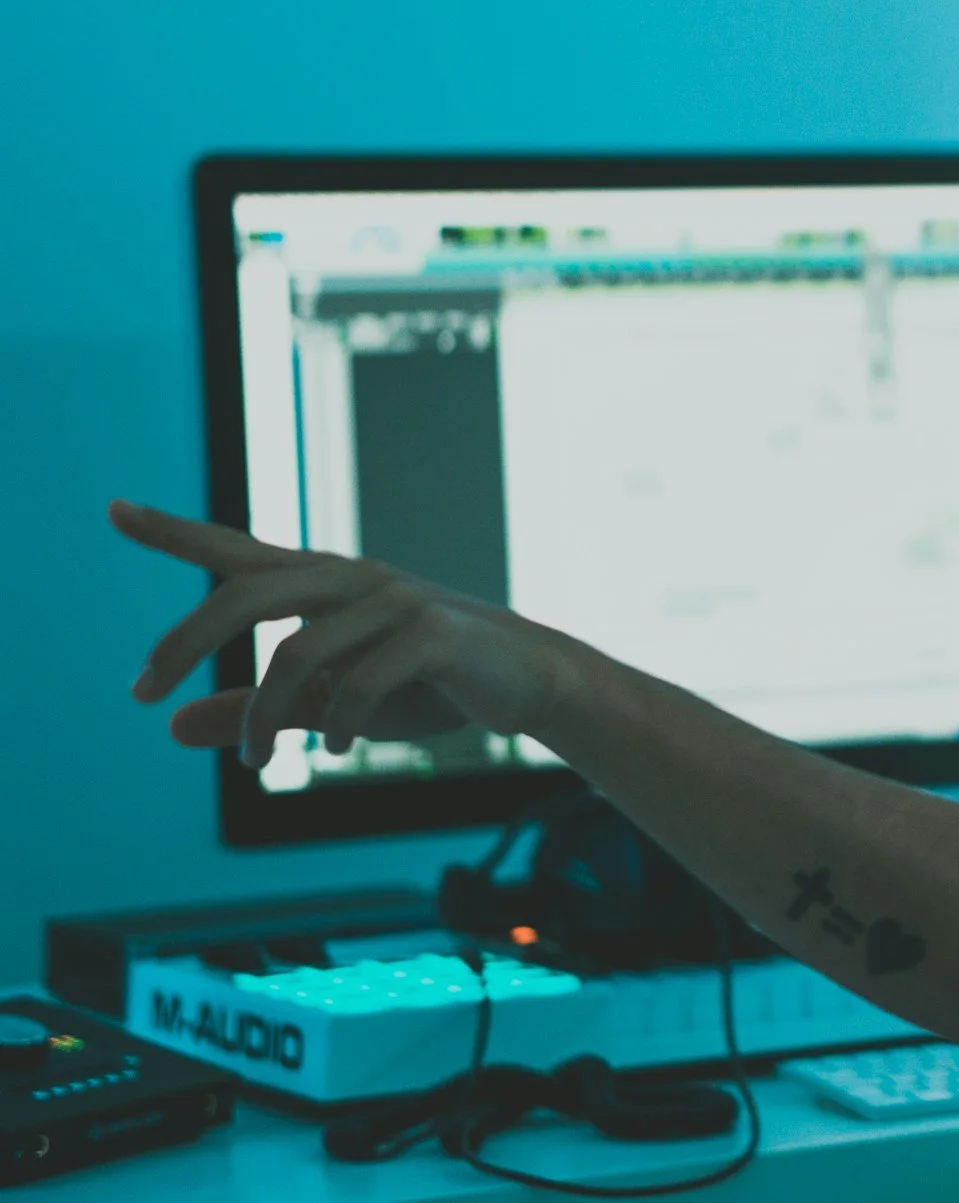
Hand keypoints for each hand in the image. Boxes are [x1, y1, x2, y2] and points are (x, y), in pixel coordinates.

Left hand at [111, 501, 593, 767]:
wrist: (530, 683)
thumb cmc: (429, 687)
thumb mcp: (329, 704)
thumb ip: (256, 711)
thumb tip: (170, 729)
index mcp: (325, 584)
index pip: (237, 550)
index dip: (173, 532)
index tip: (112, 509)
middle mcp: (354, 578)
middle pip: (245, 593)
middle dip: (185, 641)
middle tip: (141, 694)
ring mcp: (396, 599)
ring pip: (296, 653)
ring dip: (263, 717)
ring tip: (259, 763)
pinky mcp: (435, 631)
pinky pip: (361, 680)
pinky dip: (339, 723)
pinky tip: (338, 750)